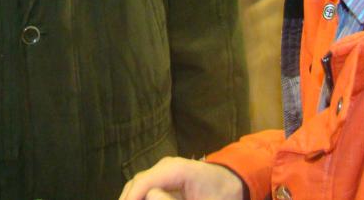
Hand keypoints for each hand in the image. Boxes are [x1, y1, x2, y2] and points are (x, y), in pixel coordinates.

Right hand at [119, 157, 244, 199]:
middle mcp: (166, 167)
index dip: (131, 197)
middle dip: (128, 198)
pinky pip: (146, 189)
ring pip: (138, 186)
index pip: (143, 182)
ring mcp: (164, 172)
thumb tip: (150, 195)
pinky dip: (139, 197)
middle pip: (137, 184)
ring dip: (133, 197)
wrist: (234, 184)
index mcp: (176, 169)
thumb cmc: (222, 195)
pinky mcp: (165, 180)